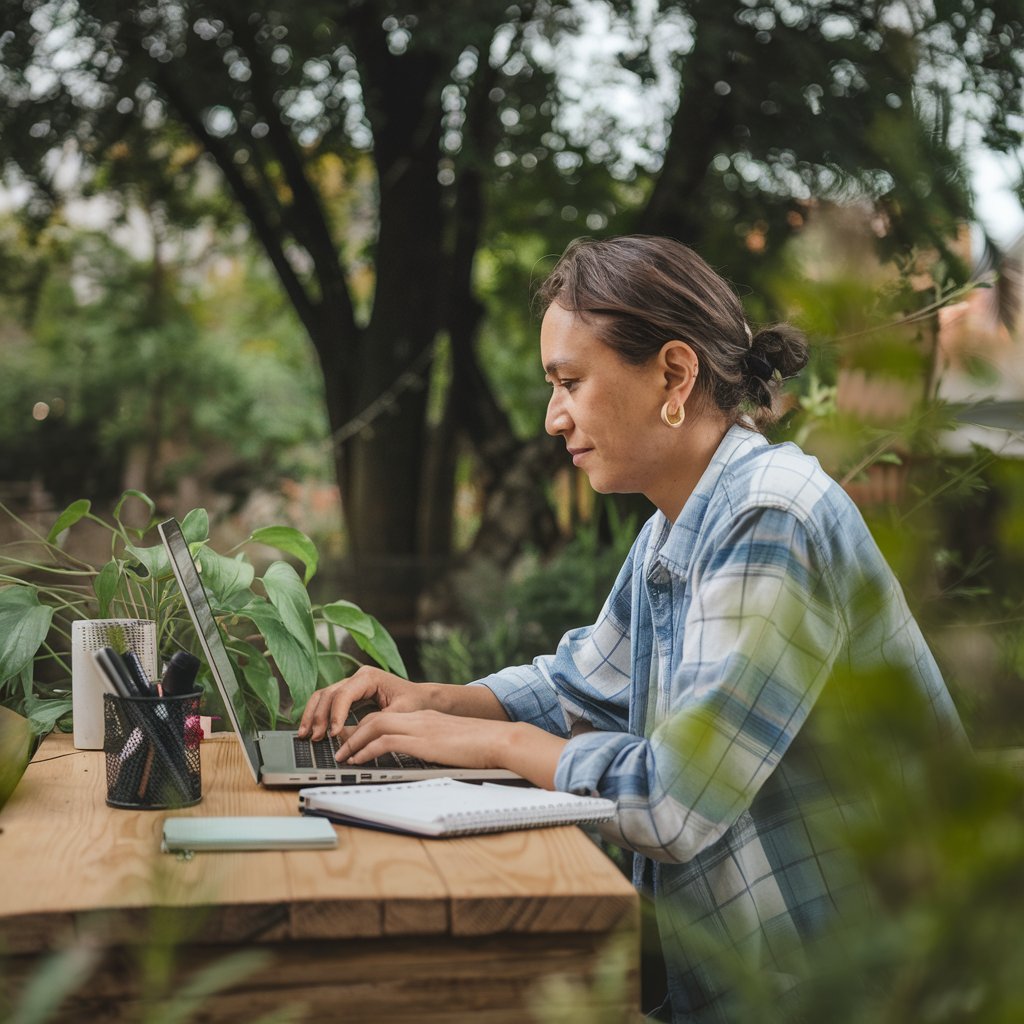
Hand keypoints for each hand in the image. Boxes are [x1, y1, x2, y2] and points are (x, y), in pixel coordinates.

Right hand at [297, 666, 433, 739]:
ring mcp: (351, 685)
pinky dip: (317, 714)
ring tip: (304, 735)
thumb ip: (376, 723)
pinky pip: (327, 702)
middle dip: (319, 716)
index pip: (344, 693)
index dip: (335, 714)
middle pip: (328, 693)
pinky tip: (310, 729)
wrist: (422, 698)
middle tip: (314, 737)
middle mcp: (357, 678)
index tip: (333, 733)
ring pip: (323, 696)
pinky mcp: (349, 695)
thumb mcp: (400, 714)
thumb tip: (352, 738)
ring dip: (312, 715)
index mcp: (369, 677)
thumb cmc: (414, 703)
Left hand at [336, 710, 566, 789]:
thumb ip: (435, 747)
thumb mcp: (452, 744)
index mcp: (426, 718)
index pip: (388, 717)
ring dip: (355, 742)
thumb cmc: (483, 746)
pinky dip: (368, 750)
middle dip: (353, 733)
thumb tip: (425, 759)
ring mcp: (421, 727)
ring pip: (375, 725)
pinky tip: (359, 760)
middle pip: (375, 717)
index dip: (366, 728)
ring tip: (342, 756)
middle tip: (339, 747)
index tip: (352, 741)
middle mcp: (420, 718)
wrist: (500, 740)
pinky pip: (386, 740)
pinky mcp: (423, 740)